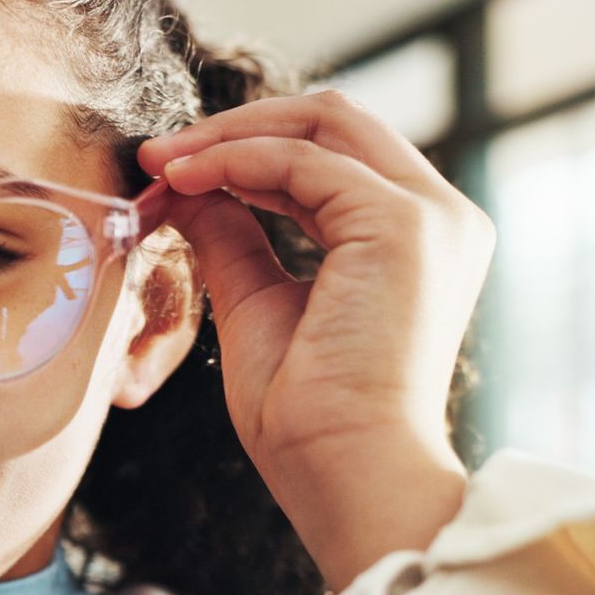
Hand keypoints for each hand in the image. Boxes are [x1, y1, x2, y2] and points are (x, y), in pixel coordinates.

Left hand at [138, 91, 491, 588]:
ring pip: (322, 122)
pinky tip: (182, 182)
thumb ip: (235, 237)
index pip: (332, 153)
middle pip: (333, 119)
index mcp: (415, 237)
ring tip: (159, 166)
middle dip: (234, 126)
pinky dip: (234, 159)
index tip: (166, 169)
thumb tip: (187, 185)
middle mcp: (438, 216)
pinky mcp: (400, 224)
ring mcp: (428, 216)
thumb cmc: (307, 418)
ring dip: (227, 135)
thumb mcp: (257, 303)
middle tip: (156, 155)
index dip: (244, 147)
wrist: (345, 476)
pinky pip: (301, 159)